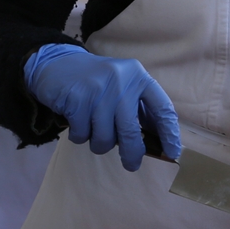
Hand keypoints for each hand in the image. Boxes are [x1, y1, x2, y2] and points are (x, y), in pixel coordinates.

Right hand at [24, 43, 178, 171]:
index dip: (169, 133)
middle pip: (131, 131)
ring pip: (104, 138)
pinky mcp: (77, 99)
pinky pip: (82, 135)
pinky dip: (79, 136)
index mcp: (139, 76)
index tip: (172, 152)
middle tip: (131, 165)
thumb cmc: (97, 82)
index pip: (162, 108)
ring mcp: (98, 90)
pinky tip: (77, 122)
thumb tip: (158, 143)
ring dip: (99, 143)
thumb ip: (139, 109)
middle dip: (132, 153)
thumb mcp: (123, 86)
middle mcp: (121, 81)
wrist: (57, 63)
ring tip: (93, 130)